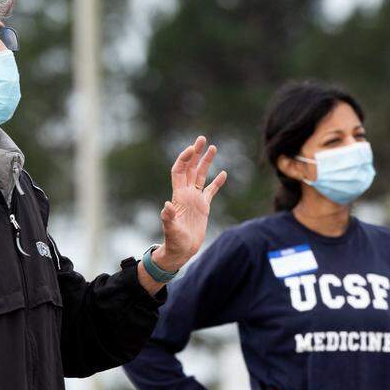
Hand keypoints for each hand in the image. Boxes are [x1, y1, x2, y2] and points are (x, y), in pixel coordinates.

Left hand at [155, 136, 227, 271]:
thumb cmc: (174, 241)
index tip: (192, 149)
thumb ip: (168, 217)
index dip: (184, 159)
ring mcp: (195, 199)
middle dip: (195, 153)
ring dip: (206, 162)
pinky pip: (211, 190)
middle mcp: (186, 194)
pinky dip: (217, 182)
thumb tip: (166, 205)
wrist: (181, 251)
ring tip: (213, 147)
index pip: (180, 170)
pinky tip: (223, 173)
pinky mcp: (203, 207)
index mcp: (179, 195)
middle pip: (190, 168)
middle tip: (202, 138)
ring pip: (201, 175)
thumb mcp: (171, 229)